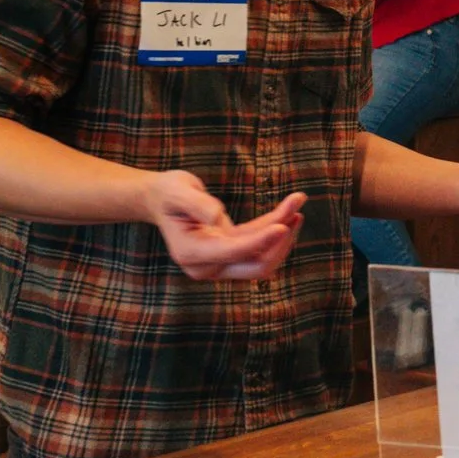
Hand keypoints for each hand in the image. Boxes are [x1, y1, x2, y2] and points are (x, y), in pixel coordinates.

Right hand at [143, 171, 303, 280]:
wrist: (161, 199)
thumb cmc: (168, 193)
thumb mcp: (178, 191)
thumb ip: (197, 204)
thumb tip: (217, 216)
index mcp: (191, 254)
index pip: (234, 252)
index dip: (261, 240)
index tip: (283, 224)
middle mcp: (207, 266)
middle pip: (255, 266)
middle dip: (279, 243)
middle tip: (296, 213)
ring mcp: (220, 263)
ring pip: (262, 257)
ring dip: (283, 234)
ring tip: (297, 204)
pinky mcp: (230, 253)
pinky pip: (258, 245)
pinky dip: (275, 229)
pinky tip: (291, 211)